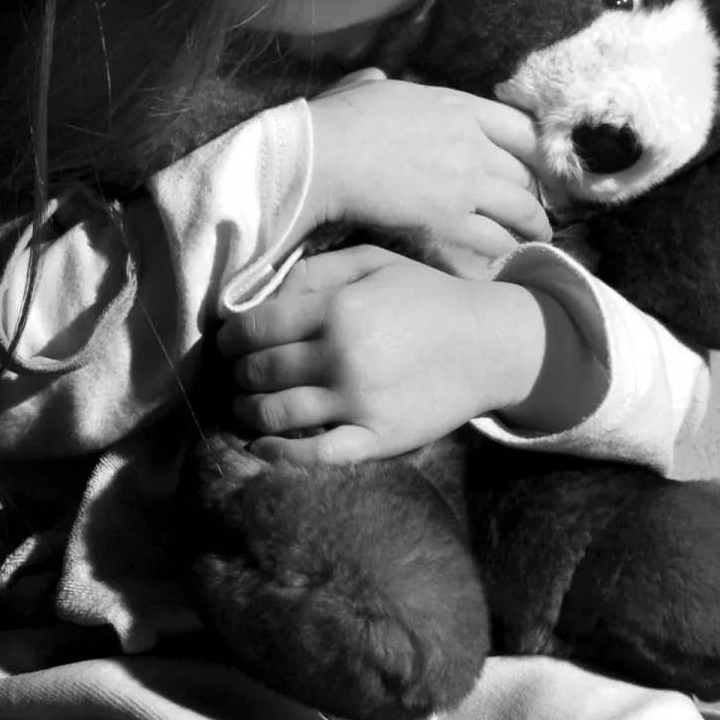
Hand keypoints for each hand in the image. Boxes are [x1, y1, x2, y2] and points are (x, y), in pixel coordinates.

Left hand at [216, 246, 545, 466]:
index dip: (230, 338)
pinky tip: (260, 447)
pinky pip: (314, 455)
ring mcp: (359, 402)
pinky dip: (278, 454)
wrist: (492, 344)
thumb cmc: (428, 298)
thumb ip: (314, 273)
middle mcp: (342, 356)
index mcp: (338, 309)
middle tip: (238, 374)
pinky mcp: (377, 439)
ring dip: (247, 411)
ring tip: (245, 405)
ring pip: (275, 413)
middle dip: (238, 373)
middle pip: (259, 371)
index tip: (227, 344)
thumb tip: (261, 299)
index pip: (255, 329)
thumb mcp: (373, 264)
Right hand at [301, 72, 549, 272]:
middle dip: (536, 191)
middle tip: (538, 205)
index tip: (541, 166)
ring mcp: (464, 183)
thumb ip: (391, 85)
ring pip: (520, 207)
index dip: (538, 150)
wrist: (325, 157)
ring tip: (538, 236)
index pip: (521, 128)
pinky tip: (510, 255)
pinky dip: (507, 248)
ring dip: (534, 224)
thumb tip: (379, 78)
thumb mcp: (375, 86)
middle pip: (524, 171)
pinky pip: (494, 237)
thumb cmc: (341, 119)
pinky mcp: (448, 218)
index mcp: (459, 107)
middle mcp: (472, 144)